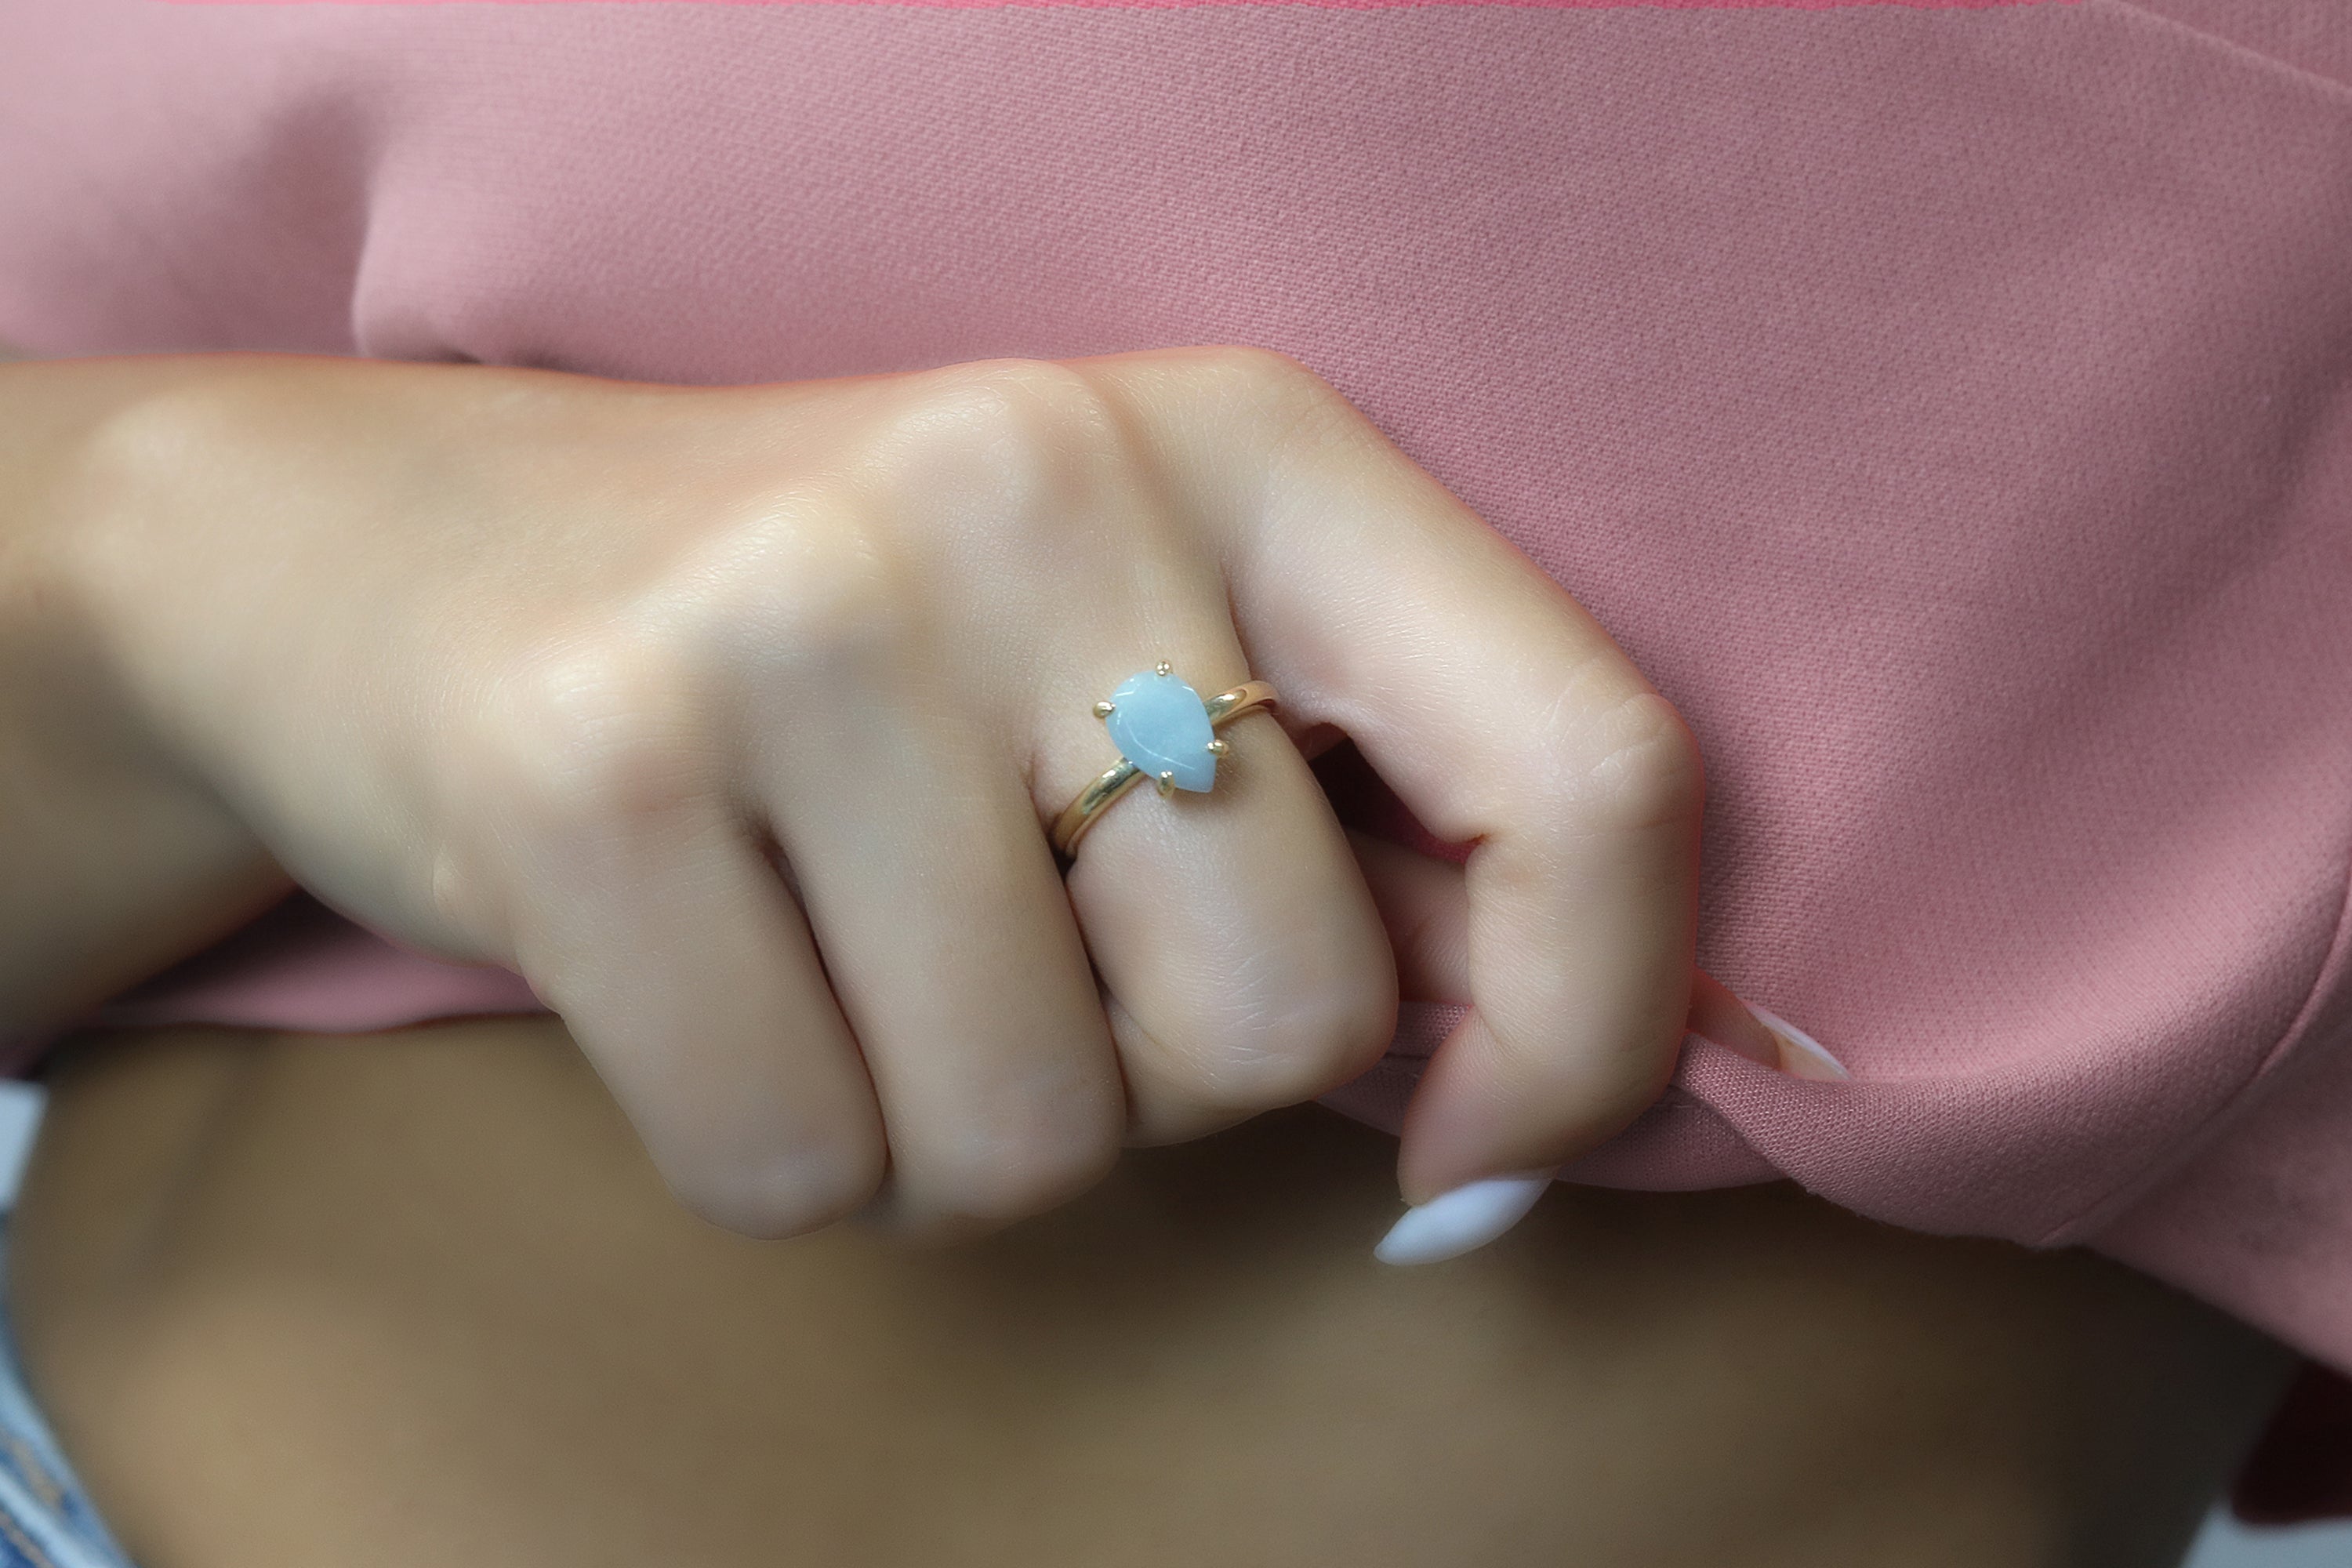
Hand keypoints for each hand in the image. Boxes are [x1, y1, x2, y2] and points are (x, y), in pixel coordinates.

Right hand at [50, 347, 1799, 1238]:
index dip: (1595, 1023)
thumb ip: (1361, 831)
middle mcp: (1047, 483)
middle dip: (1155, 1078)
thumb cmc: (849, 647)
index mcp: (1255, 444)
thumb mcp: (1138, 640)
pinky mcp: (598, 764)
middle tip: (1004, 942)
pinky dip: (780, 1142)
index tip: (1471, 1137)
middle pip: (1286, 1026)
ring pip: (1036, 1143)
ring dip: (951, 1126)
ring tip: (840, 948)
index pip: (1594, 771)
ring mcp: (813, 611)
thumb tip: (1532, 1100)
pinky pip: (805, 1166)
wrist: (404, 549)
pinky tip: (710, 974)